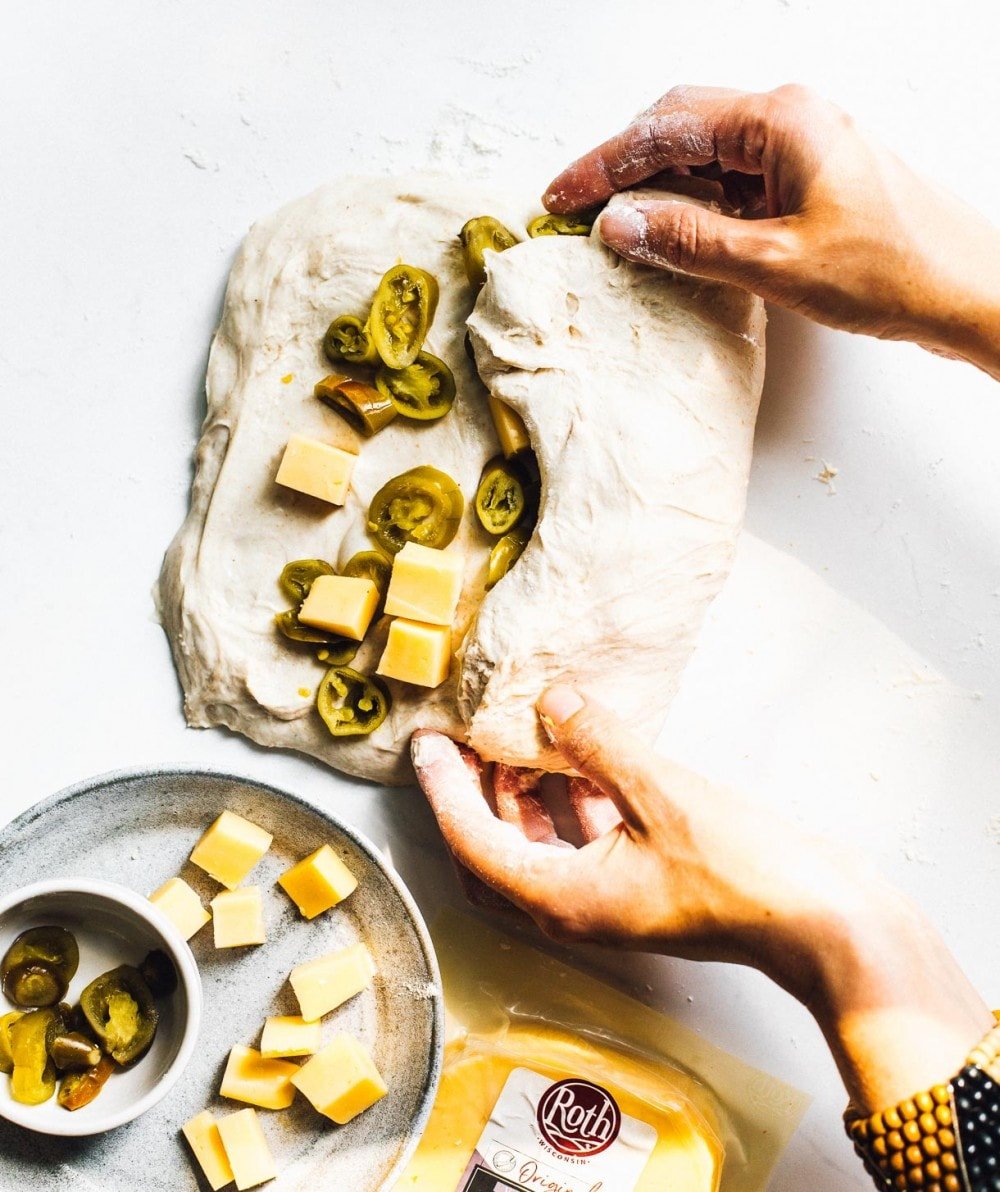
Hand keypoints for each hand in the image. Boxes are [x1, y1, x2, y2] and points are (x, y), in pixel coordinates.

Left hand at [412, 685, 991, 1110]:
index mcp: (563, 899)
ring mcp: (609, 900)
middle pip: (492, 853)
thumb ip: (598, 743)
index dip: (443, 788)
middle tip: (464, 739)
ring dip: (521, 795)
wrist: (825, 922)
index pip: (471, 841)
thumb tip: (552, 701)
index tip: (427, 741)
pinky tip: (583, 754)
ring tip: (519, 737)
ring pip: (537, 847)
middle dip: (473, 794)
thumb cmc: (745, 873)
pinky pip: (583, 841)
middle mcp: (575, 908)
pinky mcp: (641, 884)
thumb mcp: (661, 792)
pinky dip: (571, 799)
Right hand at [544, 84, 999, 377]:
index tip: (562, 196)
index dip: (604, 165)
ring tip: (614, 226)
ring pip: (705, 153)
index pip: (666, 128)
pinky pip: (733, 178)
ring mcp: (800, 146)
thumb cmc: (891, 270)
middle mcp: (788, 119)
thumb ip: (689, 241)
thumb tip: (619, 225)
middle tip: (576, 207)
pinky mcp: (807, 176)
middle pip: (681, 126)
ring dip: (657, 186)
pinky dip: (694, 203)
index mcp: (779, 121)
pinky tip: (671, 234)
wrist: (967, 289)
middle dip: (623, 166)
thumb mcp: (774, 263)